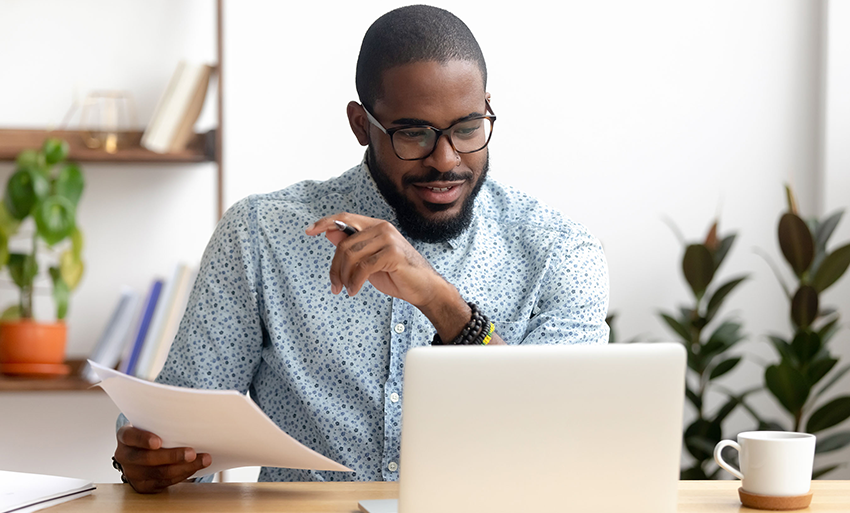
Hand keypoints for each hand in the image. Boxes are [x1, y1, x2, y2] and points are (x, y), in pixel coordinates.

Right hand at [114, 425, 210, 493]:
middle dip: (172, 456)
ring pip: (159, 473)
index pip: (130, 436)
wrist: (140, 449)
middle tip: (192, 453)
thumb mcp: (149, 423)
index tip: (158, 442)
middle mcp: (124, 456)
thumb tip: (190, 418)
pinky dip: (183, 474)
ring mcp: (132, 473)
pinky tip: (195, 467)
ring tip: (203, 460)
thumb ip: (161, 422)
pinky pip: (165, 482)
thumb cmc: (150, 432)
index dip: (143, 439)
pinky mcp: (143, 486)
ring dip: (185, 467)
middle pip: (147, 459)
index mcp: (125, 436)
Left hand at [305, 213, 444, 306]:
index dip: (325, 222)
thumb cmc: (397, 275)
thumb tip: (329, 232)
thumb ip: (351, 246)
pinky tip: (355, 290)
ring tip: (346, 289)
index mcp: (376, 226)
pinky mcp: (393, 253)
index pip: (345, 218)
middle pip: (344, 244)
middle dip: (335, 268)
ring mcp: (388, 239)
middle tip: (335, 286)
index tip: (309, 231)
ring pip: (351, 255)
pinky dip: (355, 282)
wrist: (424, 288)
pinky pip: (363, 267)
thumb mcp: (368, 260)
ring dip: (344, 277)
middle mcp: (382, 228)